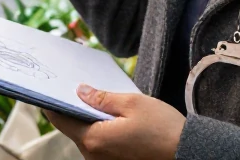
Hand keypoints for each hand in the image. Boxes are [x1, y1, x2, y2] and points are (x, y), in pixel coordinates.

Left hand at [44, 84, 184, 159]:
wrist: (187, 151)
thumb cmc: (162, 128)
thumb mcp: (132, 103)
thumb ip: (102, 98)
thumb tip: (80, 91)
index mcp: (94, 139)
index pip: (60, 119)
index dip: (53, 101)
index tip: (52, 87)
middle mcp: (93, 156)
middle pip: (74, 128)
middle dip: (77, 108)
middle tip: (82, 87)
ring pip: (87, 136)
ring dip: (91, 120)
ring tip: (102, 101)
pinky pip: (99, 144)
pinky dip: (102, 131)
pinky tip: (114, 118)